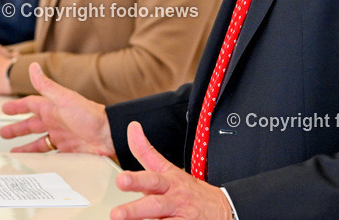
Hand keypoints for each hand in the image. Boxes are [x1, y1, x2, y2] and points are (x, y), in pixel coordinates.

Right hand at [0, 62, 114, 156]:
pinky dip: (38, 157)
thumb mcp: (64, 98)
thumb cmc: (90, 115)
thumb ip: (46, 85)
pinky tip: (33, 161)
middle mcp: (55, 121)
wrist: (109, 134)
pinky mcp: (67, 148)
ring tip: (12, 152)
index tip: (5, 109)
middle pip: (31, 124)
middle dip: (16, 129)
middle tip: (3, 133)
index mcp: (52, 107)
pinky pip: (48, 153)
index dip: (17, 107)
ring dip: (25, 145)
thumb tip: (34, 66)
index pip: (30, 105)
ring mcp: (61, 135)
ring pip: (37, 141)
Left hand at [111, 122, 232, 219]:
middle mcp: (174, 198)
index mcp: (169, 181)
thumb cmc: (188, 189)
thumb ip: (146, 151)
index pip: (152, 176)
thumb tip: (132, 127)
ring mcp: (180, 215)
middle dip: (135, 209)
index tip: (121, 180)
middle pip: (155, 203)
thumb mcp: (169, 169)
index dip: (136, 178)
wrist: (221, 207)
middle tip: (117, 214)